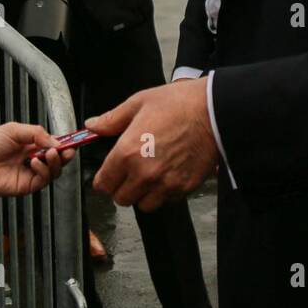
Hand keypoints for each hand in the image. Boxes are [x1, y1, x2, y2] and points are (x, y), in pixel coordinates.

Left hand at [0, 122, 72, 196]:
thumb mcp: (14, 130)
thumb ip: (37, 134)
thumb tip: (56, 142)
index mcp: (30, 143)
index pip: (54, 143)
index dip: (64, 142)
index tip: (74, 140)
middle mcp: (32, 158)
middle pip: (58, 158)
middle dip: (65, 153)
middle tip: (66, 149)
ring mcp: (30, 173)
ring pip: (54, 170)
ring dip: (55, 161)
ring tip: (48, 154)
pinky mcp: (27, 185)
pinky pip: (44, 179)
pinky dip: (43, 170)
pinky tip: (34, 163)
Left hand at [87, 78, 216, 211]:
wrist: (215, 111)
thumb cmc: (179, 103)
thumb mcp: (139, 103)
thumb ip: (112, 119)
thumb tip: (92, 125)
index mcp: (127, 152)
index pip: (104, 184)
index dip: (103, 179)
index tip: (108, 174)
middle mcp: (144, 173)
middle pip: (121, 199)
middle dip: (122, 187)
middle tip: (129, 173)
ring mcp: (165, 183)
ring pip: (144, 205)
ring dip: (142, 194)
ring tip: (149, 176)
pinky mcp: (184, 188)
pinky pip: (166, 201)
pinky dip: (164, 193)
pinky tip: (167, 174)